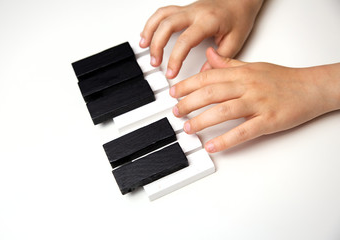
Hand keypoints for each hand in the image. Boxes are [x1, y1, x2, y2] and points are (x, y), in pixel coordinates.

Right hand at [140, 0, 263, 78]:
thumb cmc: (239, 17)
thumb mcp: (235, 41)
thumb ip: (219, 58)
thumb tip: (204, 74)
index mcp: (208, 20)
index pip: (185, 40)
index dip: (175, 59)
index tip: (171, 73)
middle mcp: (195, 12)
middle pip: (167, 25)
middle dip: (157, 45)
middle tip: (155, 63)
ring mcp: (187, 9)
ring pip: (161, 16)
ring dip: (150, 32)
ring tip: (145, 48)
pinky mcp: (184, 9)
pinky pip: (162, 13)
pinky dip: (152, 23)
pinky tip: (147, 34)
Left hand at [170, 47, 339, 151]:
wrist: (311, 87)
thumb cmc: (282, 79)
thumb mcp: (253, 66)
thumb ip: (228, 63)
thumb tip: (209, 56)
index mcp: (241, 73)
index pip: (207, 77)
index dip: (187, 85)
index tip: (174, 93)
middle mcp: (247, 86)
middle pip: (210, 93)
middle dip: (188, 103)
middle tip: (176, 112)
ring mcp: (257, 103)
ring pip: (223, 111)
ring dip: (201, 120)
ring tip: (188, 128)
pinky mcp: (268, 121)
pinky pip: (243, 131)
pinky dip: (225, 139)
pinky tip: (212, 146)